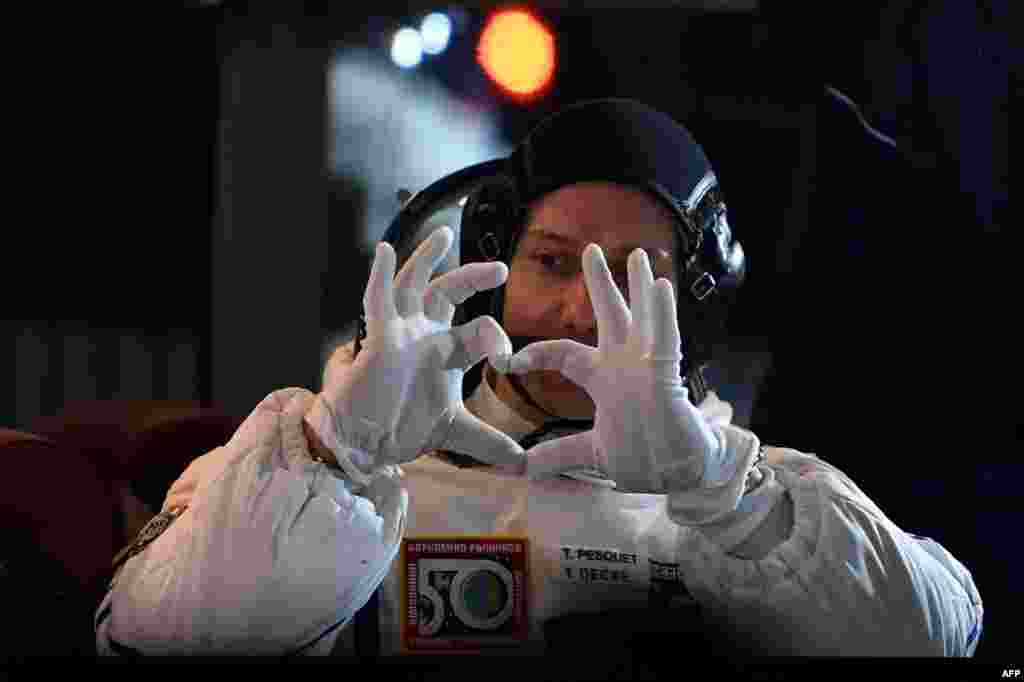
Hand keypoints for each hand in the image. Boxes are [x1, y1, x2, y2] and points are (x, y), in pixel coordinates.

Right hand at [314, 226, 524, 477]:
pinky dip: (380, 275)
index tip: (508, 359)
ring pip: (414, 284)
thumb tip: (525, 465)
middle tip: (501, 268)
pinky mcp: (377, 338)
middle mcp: (424, 335)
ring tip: (445, 234)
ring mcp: (399, 333)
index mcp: (445, 351)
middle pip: (449, 293)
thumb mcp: (456, 432)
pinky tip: (385, 251)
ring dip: (428, 258)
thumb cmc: (404, 428)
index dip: (497, 339)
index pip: (478, 331)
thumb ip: (490, 442)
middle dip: (473, 277)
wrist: (366, 444)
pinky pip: (376, 299)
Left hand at [501, 244, 722, 491]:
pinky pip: (666, 338)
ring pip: (642, 317)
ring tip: (637, 255)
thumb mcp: (593, 454)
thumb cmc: (643, 458)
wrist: (679, 475)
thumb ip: (561, 453)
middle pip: (610, 315)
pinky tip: (661, 285)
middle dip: (601, 282)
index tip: (508, 362)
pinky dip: (662, 313)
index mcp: (605, 378)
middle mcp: (625, 364)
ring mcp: (647, 367)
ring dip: (639, 285)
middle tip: (590, 249)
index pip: (564, 354)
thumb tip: (524, 467)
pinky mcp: (667, 375)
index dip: (536, 354)